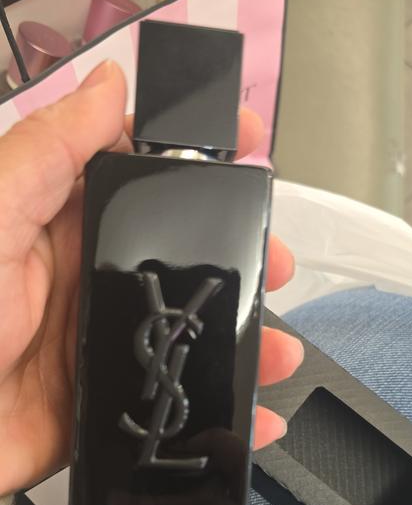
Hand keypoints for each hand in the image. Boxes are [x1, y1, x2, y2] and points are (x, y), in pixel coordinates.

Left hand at [0, 61, 301, 495]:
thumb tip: (108, 87)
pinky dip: (213, 415)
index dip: (196, 158)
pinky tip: (248, 417)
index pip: (139, 176)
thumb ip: (47, 154)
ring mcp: (96, 346)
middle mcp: (83, 283)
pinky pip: (167, 405)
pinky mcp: (100, 405)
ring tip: (272, 347)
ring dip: (239, 338)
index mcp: (58, 227)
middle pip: (178, 258)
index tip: (244, 145)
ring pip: (185, 335)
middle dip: (237, 256)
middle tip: (272, 260)